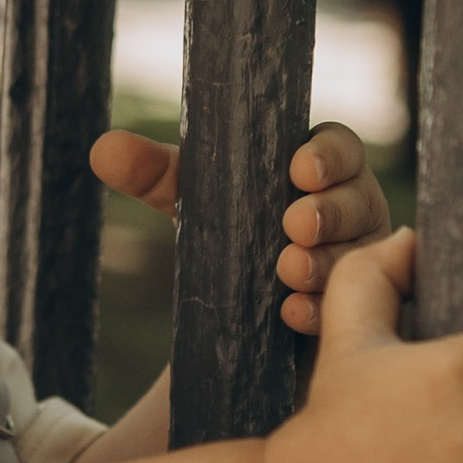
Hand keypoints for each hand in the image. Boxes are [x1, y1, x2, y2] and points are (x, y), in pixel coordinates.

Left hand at [88, 121, 390, 331]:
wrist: (231, 315)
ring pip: (357, 257)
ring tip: (287, 271)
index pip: (339, 147)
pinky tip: (292, 314)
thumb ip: (154, 175)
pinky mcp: (356, 311)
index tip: (299, 169)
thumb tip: (104, 149)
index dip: (328, 156)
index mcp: (320, 170)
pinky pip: (354, 309)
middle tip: (293, 224)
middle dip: (329, 212)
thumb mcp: (189, 201)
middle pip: (357, 200)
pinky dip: (318, 311)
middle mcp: (350, 212)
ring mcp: (359, 263)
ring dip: (324, 263)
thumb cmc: (225, 234)